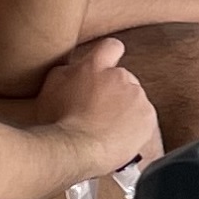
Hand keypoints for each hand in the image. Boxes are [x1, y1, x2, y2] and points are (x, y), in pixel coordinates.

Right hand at [35, 39, 155, 178]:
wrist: (76, 150)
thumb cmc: (57, 122)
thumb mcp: (51, 87)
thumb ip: (68, 72)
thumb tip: (76, 68)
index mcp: (95, 66)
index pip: (111, 47)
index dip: (110, 55)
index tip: (106, 68)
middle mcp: (120, 77)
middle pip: (122, 78)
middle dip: (113, 92)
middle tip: (98, 112)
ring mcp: (136, 97)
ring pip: (134, 100)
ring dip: (124, 110)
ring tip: (106, 130)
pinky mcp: (148, 117)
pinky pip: (143, 119)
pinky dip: (135, 127)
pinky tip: (118, 138)